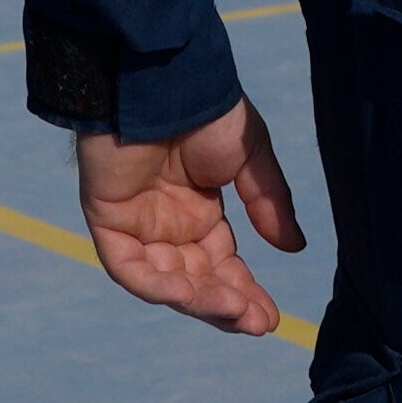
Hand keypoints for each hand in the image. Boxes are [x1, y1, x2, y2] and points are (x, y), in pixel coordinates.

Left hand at [72, 102, 303, 336]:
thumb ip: (269, 204)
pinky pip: (127, 266)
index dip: (244, 293)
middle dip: (225, 305)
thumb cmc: (208, 109)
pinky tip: (185, 293)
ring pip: (165, 280)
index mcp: (200, 211)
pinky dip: (153, 284)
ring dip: (197, 300)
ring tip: (232, 311)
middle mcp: (168, 223)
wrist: (165, 79)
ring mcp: (136, 223)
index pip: (222, 265)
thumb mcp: (250, 159)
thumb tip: (294, 249)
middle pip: (197, 280)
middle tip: (256, 323)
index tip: (270, 320)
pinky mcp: (107, 218)